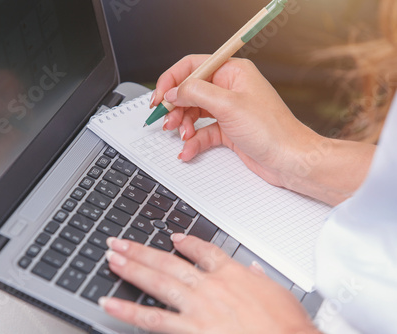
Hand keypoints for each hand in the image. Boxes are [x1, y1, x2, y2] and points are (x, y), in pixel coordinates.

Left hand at [100, 235, 318, 333]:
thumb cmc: (289, 326)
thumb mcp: (279, 294)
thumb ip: (260, 279)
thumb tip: (254, 270)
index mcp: (232, 274)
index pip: (204, 251)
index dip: (186, 243)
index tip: (173, 238)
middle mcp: (210, 286)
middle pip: (169, 262)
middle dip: (141, 251)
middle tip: (119, 243)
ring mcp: (197, 307)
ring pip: (157, 282)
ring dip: (130, 269)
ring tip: (111, 260)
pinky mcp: (191, 329)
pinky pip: (153, 319)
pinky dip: (129, 312)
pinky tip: (109, 304)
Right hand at [150, 55, 319, 188]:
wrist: (291, 160)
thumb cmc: (272, 131)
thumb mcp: (228, 105)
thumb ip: (196, 92)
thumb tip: (174, 90)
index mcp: (233, 72)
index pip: (193, 66)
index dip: (172, 80)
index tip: (160, 96)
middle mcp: (229, 88)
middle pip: (190, 91)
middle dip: (176, 106)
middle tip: (166, 120)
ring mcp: (228, 110)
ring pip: (193, 112)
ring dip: (183, 124)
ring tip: (182, 135)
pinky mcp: (227, 130)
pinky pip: (202, 131)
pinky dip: (193, 140)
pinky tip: (188, 149)